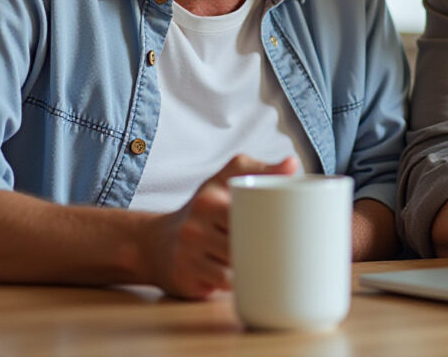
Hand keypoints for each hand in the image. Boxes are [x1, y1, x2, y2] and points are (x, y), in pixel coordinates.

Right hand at [142, 154, 298, 298]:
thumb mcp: (222, 181)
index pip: (251, 211)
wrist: (155, 243)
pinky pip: (223, 283)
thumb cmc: (201, 211)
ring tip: (265, 260)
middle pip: (245, 240)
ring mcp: (187, 253)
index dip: (271, 221)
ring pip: (236, 264)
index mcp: (209, 198)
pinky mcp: (185, 277)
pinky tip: (246, 276)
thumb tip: (292, 164)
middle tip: (283, 247)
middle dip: (266, 245)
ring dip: (253, 264)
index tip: (288, 226)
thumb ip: (256, 169)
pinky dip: (238, 281)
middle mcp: (195, 225)